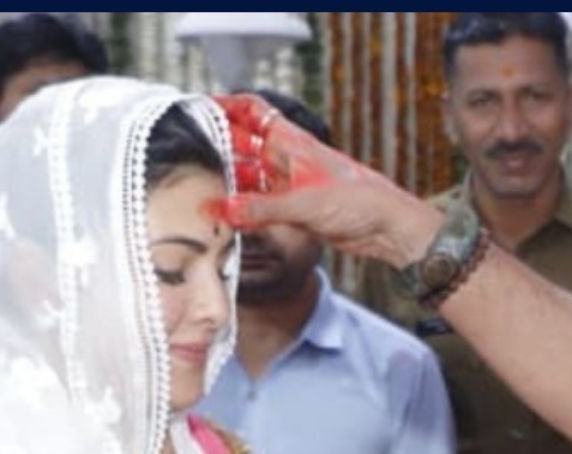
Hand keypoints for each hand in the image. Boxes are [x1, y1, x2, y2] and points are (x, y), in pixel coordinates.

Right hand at [214, 94, 441, 265]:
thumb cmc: (358, 202)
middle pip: (242, 146)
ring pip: (248, 179)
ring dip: (227, 186)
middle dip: (216, 150)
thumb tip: (221, 210)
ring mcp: (289, 185)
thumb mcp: (304, 203)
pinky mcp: (294, 211)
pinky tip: (223, 220)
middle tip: (184, 158)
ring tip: (196, 193)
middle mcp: (287, 159)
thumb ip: (260, 208)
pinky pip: (259, 207)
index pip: (251, 111)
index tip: (194, 112)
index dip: (224, 107)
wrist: (388, 229)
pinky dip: (241, 212)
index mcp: (291, 142)